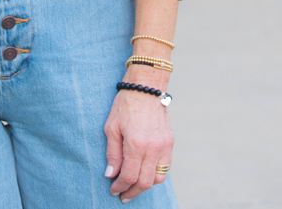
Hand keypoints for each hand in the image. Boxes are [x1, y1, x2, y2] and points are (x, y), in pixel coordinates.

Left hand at [104, 85, 173, 201]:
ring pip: (158, 178)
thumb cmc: (125, 104)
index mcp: (136, 144)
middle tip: (123, 195)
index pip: (129, 177)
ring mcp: (164, 146)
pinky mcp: (170, 142)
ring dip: (145, 186)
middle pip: (144, 182)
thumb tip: (111, 174)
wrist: (146, 86)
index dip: (120, 187)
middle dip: (132, 192)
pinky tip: (145, 172)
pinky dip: (155, 174)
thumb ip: (112, 153)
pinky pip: (165, 167)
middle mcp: (153, 148)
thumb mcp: (111, 127)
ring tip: (134, 186)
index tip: (113, 190)